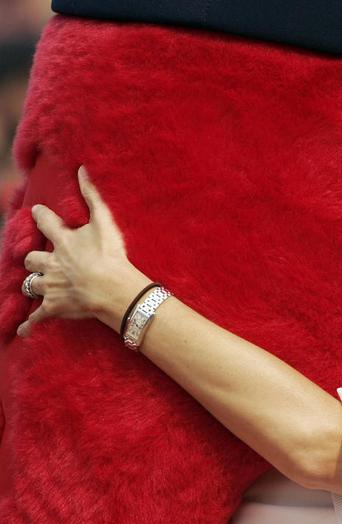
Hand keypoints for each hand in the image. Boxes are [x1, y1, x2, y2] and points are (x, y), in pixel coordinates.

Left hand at [19, 166, 146, 336]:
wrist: (114, 289)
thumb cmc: (112, 256)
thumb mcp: (105, 222)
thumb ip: (93, 197)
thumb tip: (81, 169)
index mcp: (62, 241)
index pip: (44, 223)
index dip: (41, 217)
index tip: (38, 214)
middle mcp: (51, 263)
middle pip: (31, 259)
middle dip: (33, 258)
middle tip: (40, 259)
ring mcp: (51, 286)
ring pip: (31, 285)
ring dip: (33, 285)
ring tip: (38, 286)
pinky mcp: (54, 307)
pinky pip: (37, 317)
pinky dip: (30, 324)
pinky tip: (23, 331)